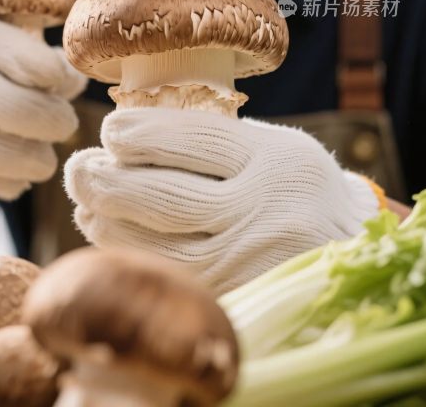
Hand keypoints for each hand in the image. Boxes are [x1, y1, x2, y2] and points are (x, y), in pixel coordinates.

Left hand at [64, 107, 378, 294]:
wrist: (347, 246)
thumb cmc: (295, 183)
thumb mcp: (273, 144)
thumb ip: (216, 137)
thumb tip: (131, 131)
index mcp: (272, 159)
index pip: (192, 140)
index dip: (140, 133)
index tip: (109, 128)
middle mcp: (260, 212)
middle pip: (164, 196)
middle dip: (107, 180)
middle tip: (78, 168)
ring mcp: (246, 261)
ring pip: (157, 244)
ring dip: (107, 220)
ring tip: (84, 200)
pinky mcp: (233, 295)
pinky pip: (167, 277)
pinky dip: (128, 254)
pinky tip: (106, 234)